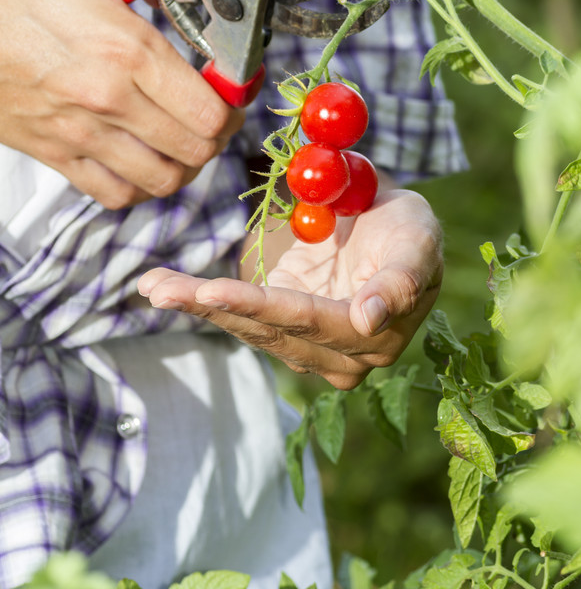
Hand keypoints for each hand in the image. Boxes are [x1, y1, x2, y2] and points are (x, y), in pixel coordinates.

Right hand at [0, 0, 241, 207]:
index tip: (234, 86)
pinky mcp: (55, 154)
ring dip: (186, 162)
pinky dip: (141, 186)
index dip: (236, 100)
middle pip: (197, 148)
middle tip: (215, 109)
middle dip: (218, 131)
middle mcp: (108, 99)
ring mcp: (80, 133)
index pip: (210, 107)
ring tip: (185, 136)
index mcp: (125, 48)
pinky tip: (145, 157)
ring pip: (163, 180)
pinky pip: (116, 194)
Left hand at [137, 189, 442, 388]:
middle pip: (267, 330)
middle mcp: (336, 355)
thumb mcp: (419, 243)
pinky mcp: (280, 327)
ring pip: (245, 327)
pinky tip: (158, 286)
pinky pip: (237, 314)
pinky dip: (198, 299)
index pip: (310, 322)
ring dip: (196, 305)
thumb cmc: (411, 232)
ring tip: (154, 286)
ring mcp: (304, 344)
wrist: (395, 233)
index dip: (262, 308)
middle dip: (214, 308)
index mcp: (374, 339)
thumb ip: (400, 282)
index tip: (216, 293)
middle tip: (164, 291)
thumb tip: (369, 320)